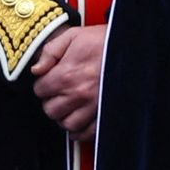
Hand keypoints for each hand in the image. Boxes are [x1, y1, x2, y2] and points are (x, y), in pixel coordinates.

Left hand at [30, 24, 105, 139]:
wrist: (132, 47)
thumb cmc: (103, 41)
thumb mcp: (73, 36)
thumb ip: (50, 51)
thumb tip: (36, 69)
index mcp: (67, 74)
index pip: (40, 91)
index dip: (42, 85)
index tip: (48, 81)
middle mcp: (79, 94)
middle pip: (51, 110)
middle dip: (51, 102)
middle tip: (57, 94)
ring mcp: (94, 106)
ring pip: (68, 124)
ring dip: (64, 117)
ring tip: (68, 107)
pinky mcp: (106, 113)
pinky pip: (88, 133)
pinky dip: (81, 132)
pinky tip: (79, 122)